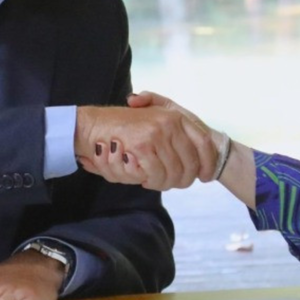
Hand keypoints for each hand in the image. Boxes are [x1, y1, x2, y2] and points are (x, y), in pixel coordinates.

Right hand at [75, 95, 215, 189]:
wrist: (91, 125)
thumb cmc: (121, 127)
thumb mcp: (152, 118)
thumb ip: (173, 134)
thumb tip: (197, 161)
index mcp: (176, 115)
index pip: (204, 143)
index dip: (208, 163)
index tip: (206, 177)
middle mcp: (170, 122)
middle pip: (190, 164)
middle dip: (182, 180)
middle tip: (169, 183)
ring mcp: (157, 133)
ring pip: (173, 173)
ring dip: (163, 183)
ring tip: (150, 180)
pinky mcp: (143, 146)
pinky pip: (156, 175)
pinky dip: (149, 181)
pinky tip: (142, 179)